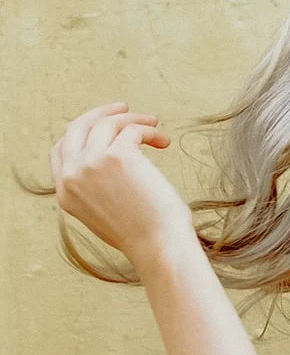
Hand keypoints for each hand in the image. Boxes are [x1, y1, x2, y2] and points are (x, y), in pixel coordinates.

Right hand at [50, 101, 192, 265]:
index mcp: (65, 192)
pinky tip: (164, 141)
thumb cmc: (145, 233)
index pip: (61, 149)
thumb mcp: (108, 212)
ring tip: (155, 125)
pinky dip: (149, 130)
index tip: (105, 125)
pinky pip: (132, 129)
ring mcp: (90, 164)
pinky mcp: (116, 155)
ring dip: (133, 120)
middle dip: (100, 113)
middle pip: (77, 127)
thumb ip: (98, 187)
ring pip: (107, 123)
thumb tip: (112, 158)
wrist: (159, 246)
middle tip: (124, 108)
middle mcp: (72, 176)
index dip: (83, 132)